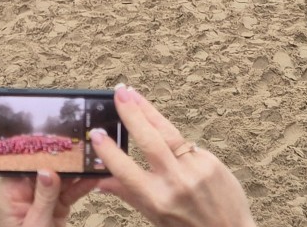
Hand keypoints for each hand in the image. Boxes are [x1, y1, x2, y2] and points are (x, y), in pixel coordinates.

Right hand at [91, 85, 256, 226]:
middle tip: (119, 92)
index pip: (126, 170)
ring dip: (150, 111)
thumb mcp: (155, 216)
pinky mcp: (211, 161)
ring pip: (169, 132)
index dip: (108, 151)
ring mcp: (196, 169)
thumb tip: (100, 181)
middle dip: (132, 114)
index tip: (95, 134)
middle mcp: (177, 182)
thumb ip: (129, 194)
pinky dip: (173, 139)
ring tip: (134, 94)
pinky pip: (186, 145)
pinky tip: (163, 131)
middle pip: (150, 140)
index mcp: (158, 200)